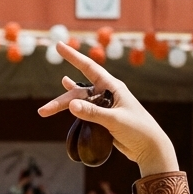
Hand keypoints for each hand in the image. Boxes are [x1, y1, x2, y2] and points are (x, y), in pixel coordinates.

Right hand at [38, 43, 177, 176]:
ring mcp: (105, 106)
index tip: (59, 45)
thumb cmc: (138, 130)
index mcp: (113, 87)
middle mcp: (108, 93)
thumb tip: (71, 104)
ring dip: (64, 106)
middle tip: (43, 111)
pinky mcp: (104, 119)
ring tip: (45, 112)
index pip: (89, 68)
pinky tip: (67, 101)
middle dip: (61, 100)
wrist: (150, 148)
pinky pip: (85, 110)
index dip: (73, 57)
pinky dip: (75, 106)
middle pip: (79, 92)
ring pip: (80, 103)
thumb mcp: (115, 120)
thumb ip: (93, 112)